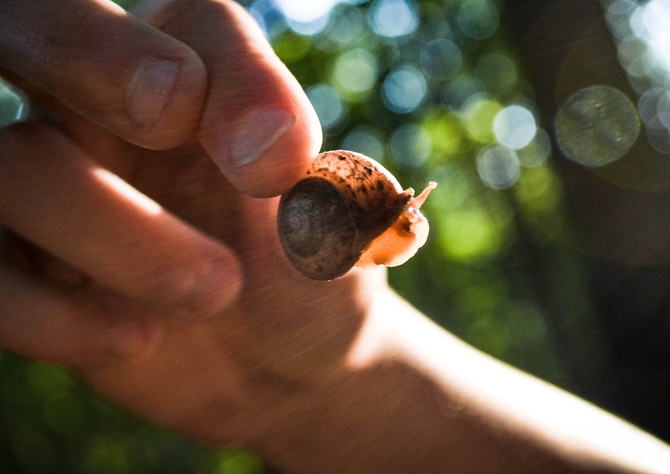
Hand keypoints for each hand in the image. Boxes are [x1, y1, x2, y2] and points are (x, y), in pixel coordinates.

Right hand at [0, 0, 371, 445]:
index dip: (238, 78)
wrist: (279, 363)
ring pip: (16, 161)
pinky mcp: (22, 262)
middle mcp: (108, 112)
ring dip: (119, 234)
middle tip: (167, 113)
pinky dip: (54, 315)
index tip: (280, 165)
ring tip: (215, 293)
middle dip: (92, 55)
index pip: (199, 26)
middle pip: (43, 26)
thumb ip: (326, 190)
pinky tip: (138, 339)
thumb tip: (278, 158)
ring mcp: (53, 181)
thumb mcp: (337, 235)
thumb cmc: (308, 278)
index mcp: (203, 85)